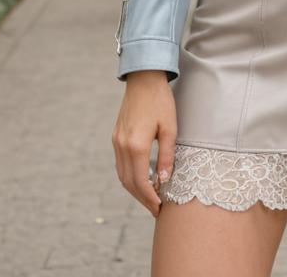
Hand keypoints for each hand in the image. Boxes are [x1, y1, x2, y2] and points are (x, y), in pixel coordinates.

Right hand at [112, 70, 176, 215]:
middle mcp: (122, 146)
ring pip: (122, 175)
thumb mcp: (170, 127)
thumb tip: (164, 179)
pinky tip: (141, 178)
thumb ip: (167, 155)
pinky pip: (120, 164)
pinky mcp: (116, 136)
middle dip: (142, 198)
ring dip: (134, 189)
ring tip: (150, 196)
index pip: (141, 182)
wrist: (143, 78)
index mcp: (136, 145)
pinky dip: (129, 176)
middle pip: (128, 182)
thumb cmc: (161, 101)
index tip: (159, 208)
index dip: (149, 198)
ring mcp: (116, 141)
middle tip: (155, 208)